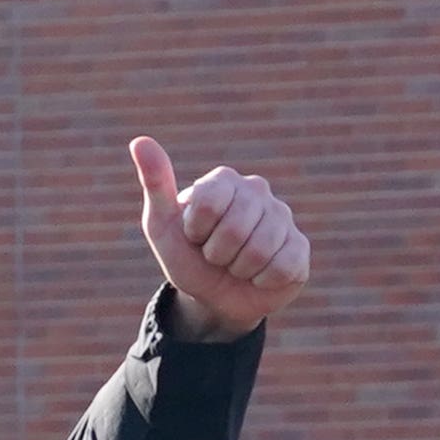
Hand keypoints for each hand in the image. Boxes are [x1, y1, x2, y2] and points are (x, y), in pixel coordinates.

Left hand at [132, 139, 309, 340]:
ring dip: (239, 269)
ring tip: (235, 265)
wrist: (213, 298)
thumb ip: (155, 184)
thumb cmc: (187, 257)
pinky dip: (263, 281)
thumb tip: (139, 141)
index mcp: (224, 180)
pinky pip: (283, 266)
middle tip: (216, 256)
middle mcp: (257, 190)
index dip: (196, 231)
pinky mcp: (300, 246)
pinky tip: (259, 275)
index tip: (194, 236)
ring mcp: (282, 217)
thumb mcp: (162, 225)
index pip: (209, 204)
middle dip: (218, 254)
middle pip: (236, 230)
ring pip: (260, 250)